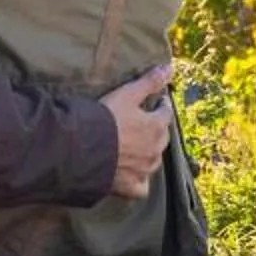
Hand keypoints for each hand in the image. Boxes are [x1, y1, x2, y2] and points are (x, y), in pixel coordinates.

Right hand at [98, 63, 175, 199]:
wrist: (84, 149)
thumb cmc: (105, 118)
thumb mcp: (127, 94)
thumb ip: (149, 82)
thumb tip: (170, 68)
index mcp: (156, 127)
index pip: (166, 113)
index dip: (162, 105)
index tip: (158, 100)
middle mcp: (154, 150)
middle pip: (162, 138)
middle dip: (158, 129)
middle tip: (147, 122)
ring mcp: (144, 170)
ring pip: (153, 161)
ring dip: (150, 153)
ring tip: (139, 147)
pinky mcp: (130, 187)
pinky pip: (141, 187)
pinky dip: (140, 181)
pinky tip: (134, 175)